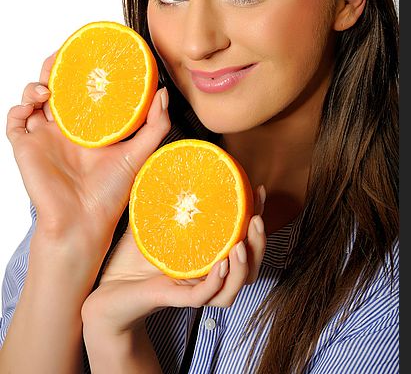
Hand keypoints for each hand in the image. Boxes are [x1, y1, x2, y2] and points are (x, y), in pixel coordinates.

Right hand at [6, 53, 170, 257]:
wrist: (84, 223)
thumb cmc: (111, 193)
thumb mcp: (139, 153)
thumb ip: (154, 125)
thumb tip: (163, 92)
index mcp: (90, 126)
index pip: (84, 89)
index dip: (83, 69)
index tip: (92, 51)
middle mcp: (65, 128)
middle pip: (56, 87)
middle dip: (57, 67)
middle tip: (67, 55)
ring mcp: (44, 136)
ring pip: (32, 98)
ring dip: (37, 84)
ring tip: (50, 86)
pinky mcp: (26, 147)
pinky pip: (15, 121)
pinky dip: (19, 107)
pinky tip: (35, 104)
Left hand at [81, 185, 266, 337]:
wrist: (104, 290)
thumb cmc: (131, 257)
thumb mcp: (152, 219)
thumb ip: (167, 195)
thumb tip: (173, 158)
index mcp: (206, 256)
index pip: (242, 239)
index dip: (256, 216)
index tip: (259, 190)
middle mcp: (205, 274)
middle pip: (248, 266)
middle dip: (259, 244)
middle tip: (256, 219)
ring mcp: (191, 289)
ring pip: (233, 287)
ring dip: (243, 266)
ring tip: (241, 244)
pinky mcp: (173, 299)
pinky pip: (203, 296)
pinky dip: (216, 282)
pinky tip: (221, 264)